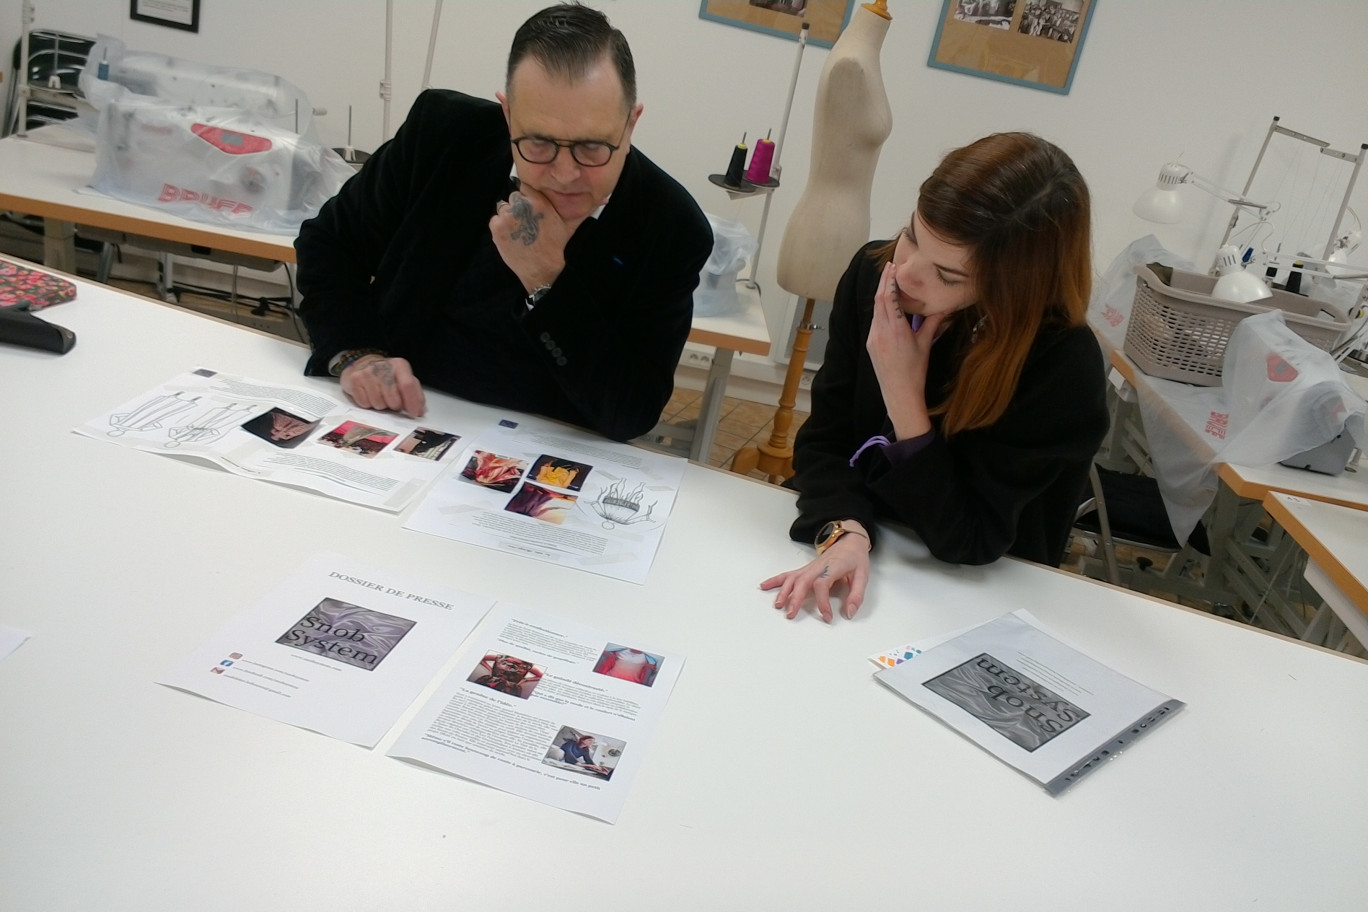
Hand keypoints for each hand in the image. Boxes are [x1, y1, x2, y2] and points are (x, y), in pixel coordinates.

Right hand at [339, 355, 425, 417]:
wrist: (362, 364)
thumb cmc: (386, 375)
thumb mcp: (404, 379)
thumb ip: (414, 394)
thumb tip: (420, 411)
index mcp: (399, 365)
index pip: (408, 386)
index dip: (412, 403)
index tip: (414, 413)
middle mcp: (383, 367)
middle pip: (393, 399)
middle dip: (395, 406)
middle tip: (393, 402)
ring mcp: (366, 373)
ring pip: (378, 404)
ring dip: (381, 405)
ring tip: (380, 396)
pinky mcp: (354, 380)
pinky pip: (365, 404)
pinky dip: (368, 404)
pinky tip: (369, 395)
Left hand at [489, 186, 570, 293]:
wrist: (542, 269)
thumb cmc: (554, 246)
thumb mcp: (566, 224)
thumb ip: (573, 208)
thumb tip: (601, 199)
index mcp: (539, 202)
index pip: (524, 186)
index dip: (526, 197)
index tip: (529, 208)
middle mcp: (522, 206)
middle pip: (513, 197)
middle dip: (517, 208)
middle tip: (525, 224)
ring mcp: (508, 217)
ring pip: (503, 208)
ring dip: (508, 218)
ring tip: (519, 232)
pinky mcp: (497, 228)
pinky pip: (494, 220)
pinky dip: (500, 228)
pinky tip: (511, 237)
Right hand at [759, 532, 870, 622]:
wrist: (849, 541)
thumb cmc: (855, 558)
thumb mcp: (863, 576)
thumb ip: (856, 596)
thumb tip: (849, 613)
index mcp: (832, 567)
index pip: (822, 584)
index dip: (822, 601)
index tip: (826, 616)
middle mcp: (817, 567)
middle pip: (802, 581)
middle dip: (795, 598)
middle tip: (791, 614)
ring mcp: (809, 568)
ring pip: (792, 578)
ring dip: (783, 591)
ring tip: (777, 605)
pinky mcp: (805, 570)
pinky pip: (788, 575)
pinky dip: (775, 580)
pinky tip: (765, 586)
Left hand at [867, 262, 944, 439]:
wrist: (899, 393)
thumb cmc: (915, 371)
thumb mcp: (925, 344)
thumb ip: (933, 323)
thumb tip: (946, 307)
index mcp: (896, 330)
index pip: (888, 298)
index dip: (890, 281)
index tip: (893, 267)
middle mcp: (881, 332)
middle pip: (878, 300)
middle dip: (883, 281)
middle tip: (889, 266)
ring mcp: (873, 338)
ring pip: (875, 310)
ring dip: (880, 294)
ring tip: (887, 281)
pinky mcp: (870, 344)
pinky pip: (874, 321)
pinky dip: (880, 308)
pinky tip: (885, 304)